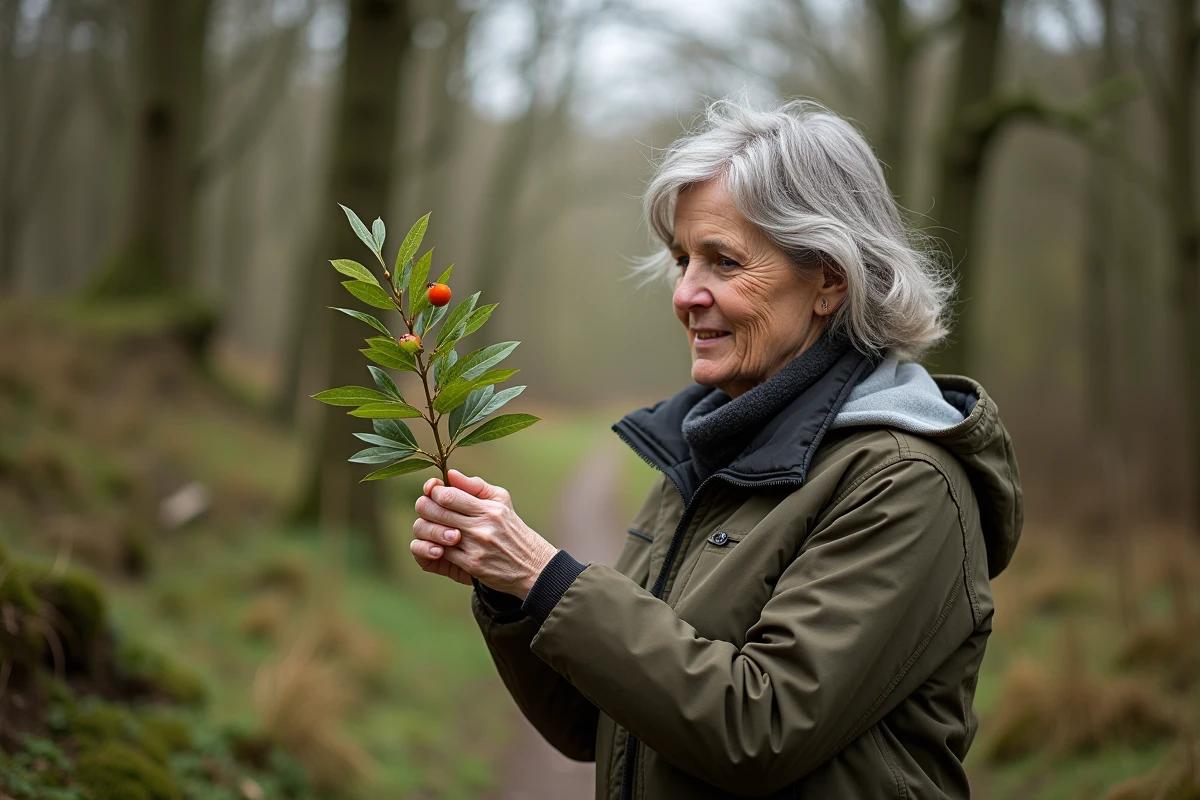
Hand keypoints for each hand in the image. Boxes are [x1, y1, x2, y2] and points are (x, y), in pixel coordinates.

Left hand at [410, 469, 557, 598]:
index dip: (434, 492)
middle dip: (425, 508)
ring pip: (434, 533)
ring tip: (431, 526)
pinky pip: (441, 553)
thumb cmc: (512, 529)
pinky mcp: (472, 565)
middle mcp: (482, 526)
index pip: (449, 495)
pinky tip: (438, 544)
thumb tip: (450, 474)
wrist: (532, 566)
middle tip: (426, 508)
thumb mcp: (501, 501)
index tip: (434, 493)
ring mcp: (476, 547)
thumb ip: (475, 486)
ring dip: (427, 529)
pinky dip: (434, 548)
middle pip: (436, 512)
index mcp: (489, 508)